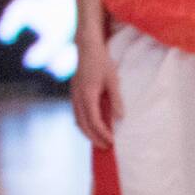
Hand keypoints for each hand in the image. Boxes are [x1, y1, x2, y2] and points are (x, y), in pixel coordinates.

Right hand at [71, 33, 122, 148]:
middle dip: (94, 138)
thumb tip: (120, 118)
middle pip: (83, 125)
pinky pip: (76, 113)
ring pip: (78, 120)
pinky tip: (90, 126)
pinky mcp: (74, 92)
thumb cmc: (102, 62)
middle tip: (106, 147)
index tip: (112, 141)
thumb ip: (116, 100)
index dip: (103, 133)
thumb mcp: (113, 80)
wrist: (87, 47)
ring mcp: (73, 95)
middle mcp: (77, 97)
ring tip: (98, 140)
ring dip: (87, 132)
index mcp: (87, 95)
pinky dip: (83, 123)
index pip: (94, 121)